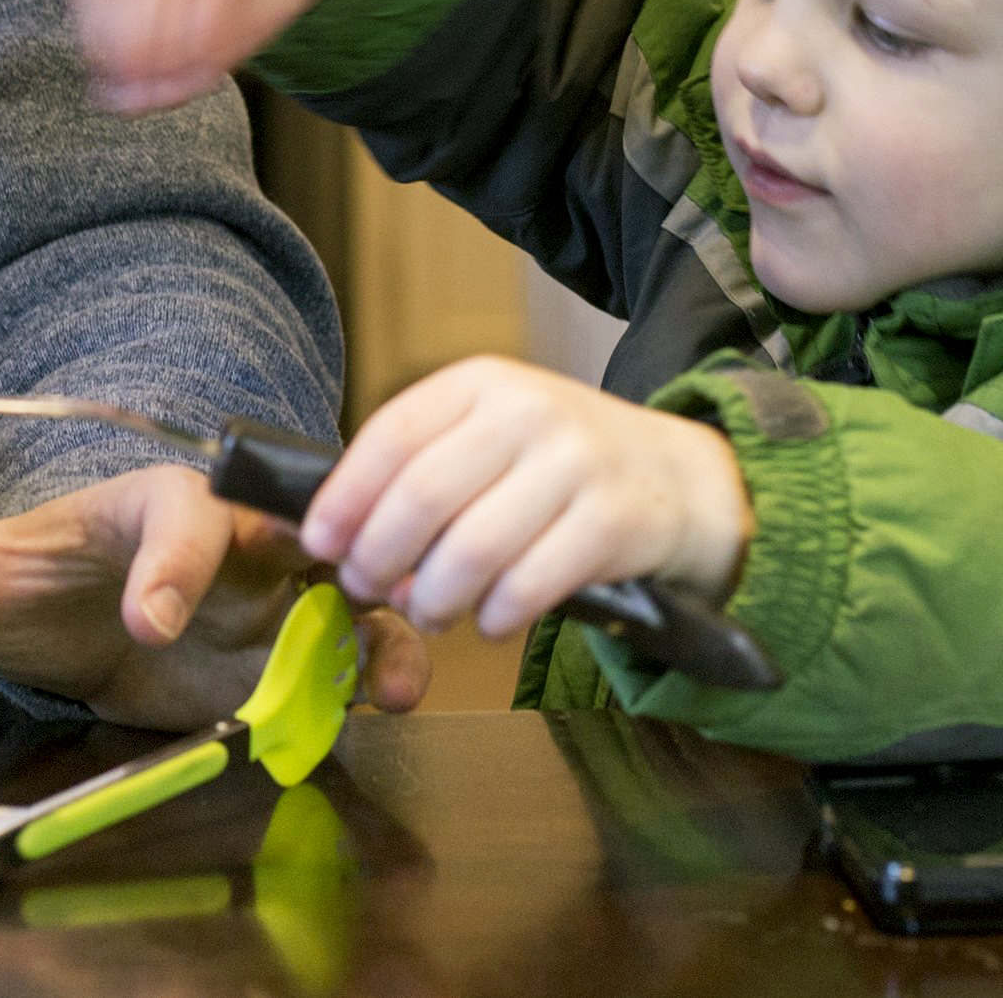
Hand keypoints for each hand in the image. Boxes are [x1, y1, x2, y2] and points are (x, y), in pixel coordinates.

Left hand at [0, 462, 428, 728]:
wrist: (79, 618)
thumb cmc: (35, 582)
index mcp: (153, 505)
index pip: (175, 514)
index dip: (170, 565)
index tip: (147, 625)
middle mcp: (227, 537)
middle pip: (290, 533)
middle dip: (324, 566)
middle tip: (347, 614)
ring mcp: (270, 593)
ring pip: (344, 590)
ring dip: (378, 628)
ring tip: (395, 681)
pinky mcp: (293, 652)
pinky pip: (355, 650)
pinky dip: (381, 671)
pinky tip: (386, 709)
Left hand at [302, 357, 753, 635]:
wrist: (685, 479)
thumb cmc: (562, 466)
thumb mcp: (495, 436)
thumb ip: (425, 469)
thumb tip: (340, 539)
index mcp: (483, 382)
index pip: (391, 435)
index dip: (344, 496)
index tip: (318, 544)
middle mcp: (527, 410)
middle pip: (422, 495)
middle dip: (379, 557)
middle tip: (367, 590)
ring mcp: (576, 462)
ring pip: (472, 548)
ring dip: (434, 598)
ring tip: (430, 613)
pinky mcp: (616, 519)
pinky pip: (528, 584)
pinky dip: (494, 616)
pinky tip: (489, 620)